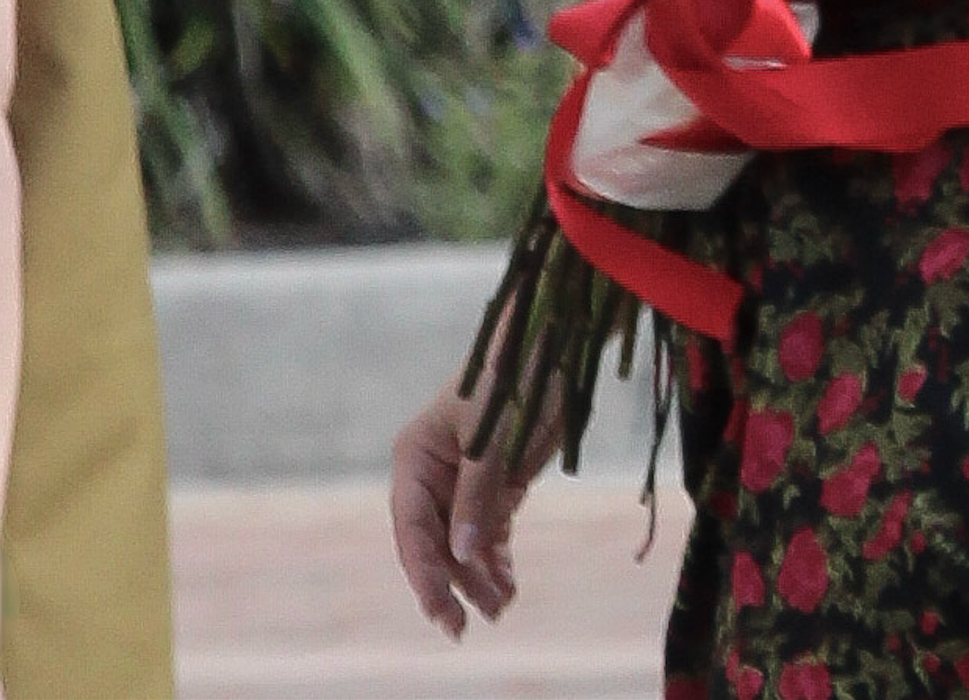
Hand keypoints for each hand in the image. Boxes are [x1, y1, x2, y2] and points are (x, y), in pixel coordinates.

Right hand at [390, 376, 562, 640]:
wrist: (556, 342)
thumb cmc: (516, 374)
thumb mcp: (495, 435)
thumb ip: (476, 494)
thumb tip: (461, 554)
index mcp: (415, 456)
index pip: (412, 527)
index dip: (424, 572)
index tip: (440, 609)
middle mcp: (433, 473)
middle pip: (435, 542)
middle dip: (450, 584)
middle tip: (464, 627)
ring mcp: (465, 480)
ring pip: (464, 543)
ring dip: (478, 578)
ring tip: (500, 610)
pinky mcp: (498, 482)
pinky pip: (491, 530)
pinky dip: (498, 559)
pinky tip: (508, 586)